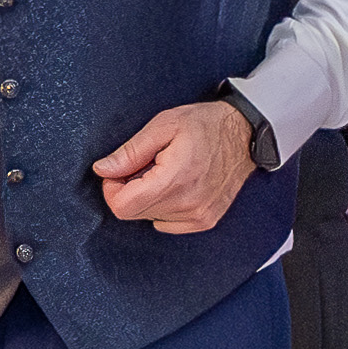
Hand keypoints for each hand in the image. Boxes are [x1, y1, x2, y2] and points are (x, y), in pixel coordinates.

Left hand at [90, 97, 253, 232]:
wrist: (245, 134)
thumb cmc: (206, 125)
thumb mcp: (163, 125)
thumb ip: (130, 152)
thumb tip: (103, 169)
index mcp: (174, 180)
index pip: (122, 206)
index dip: (112, 188)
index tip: (119, 172)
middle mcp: (187, 205)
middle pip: (133, 213)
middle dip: (129, 190)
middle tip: (146, 165)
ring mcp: (198, 216)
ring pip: (149, 218)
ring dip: (148, 197)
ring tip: (165, 172)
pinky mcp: (204, 221)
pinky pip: (167, 223)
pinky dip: (164, 206)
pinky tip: (176, 185)